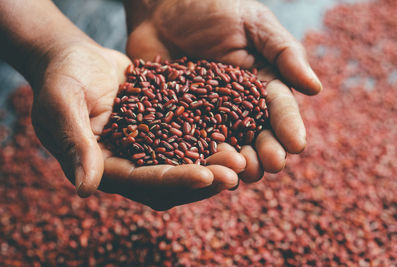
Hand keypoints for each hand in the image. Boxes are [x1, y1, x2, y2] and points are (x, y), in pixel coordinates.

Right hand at [30, 41, 244, 210]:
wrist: (74, 59)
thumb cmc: (61, 77)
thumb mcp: (62, 104)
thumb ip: (75, 143)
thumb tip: (86, 188)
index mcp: (104, 167)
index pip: (143, 181)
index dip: (175, 180)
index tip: (207, 176)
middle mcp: (128, 164)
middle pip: (170, 181)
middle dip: (203, 179)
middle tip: (236, 172)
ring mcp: (145, 149)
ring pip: (184, 164)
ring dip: (213, 165)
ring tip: (242, 157)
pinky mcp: (158, 131)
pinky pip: (187, 140)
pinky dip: (209, 141)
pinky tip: (234, 135)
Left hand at [125, 0, 321, 182]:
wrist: (164, 8)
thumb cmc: (213, 7)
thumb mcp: (253, 23)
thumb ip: (283, 53)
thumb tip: (315, 88)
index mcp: (261, 85)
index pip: (279, 110)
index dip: (289, 128)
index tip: (296, 145)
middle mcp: (238, 106)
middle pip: (255, 134)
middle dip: (265, 152)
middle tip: (271, 167)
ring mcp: (208, 116)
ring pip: (226, 145)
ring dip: (236, 162)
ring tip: (242, 175)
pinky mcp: (179, 120)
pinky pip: (189, 142)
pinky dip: (198, 158)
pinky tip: (204, 170)